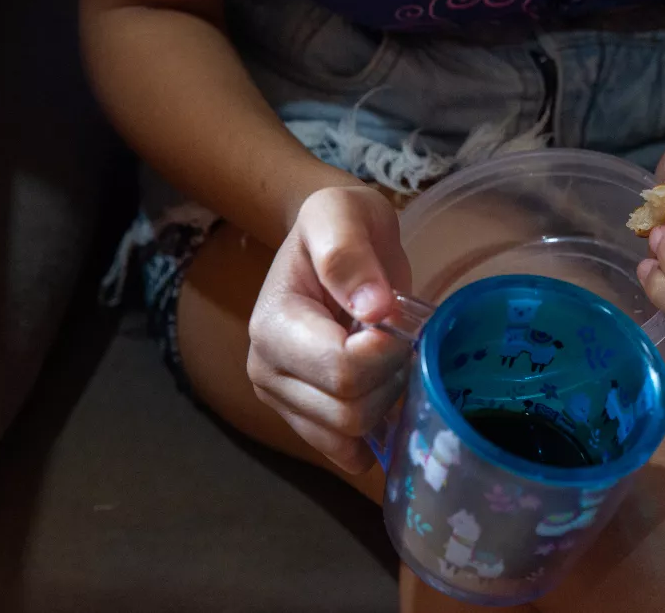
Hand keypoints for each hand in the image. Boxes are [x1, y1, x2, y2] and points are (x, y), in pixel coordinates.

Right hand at [246, 186, 411, 473]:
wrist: (327, 240)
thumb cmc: (337, 222)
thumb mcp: (341, 213)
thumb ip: (349, 254)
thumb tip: (374, 308)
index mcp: (272, 326)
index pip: (341, 370)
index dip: (386, 352)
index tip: (397, 319)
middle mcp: (266, 371)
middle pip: (348, 412)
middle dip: (389, 379)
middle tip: (399, 338)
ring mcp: (281, 399)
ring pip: (350, 436)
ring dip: (385, 403)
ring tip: (389, 359)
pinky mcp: (301, 417)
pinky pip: (342, 451)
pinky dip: (372, 436)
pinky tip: (385, 403)